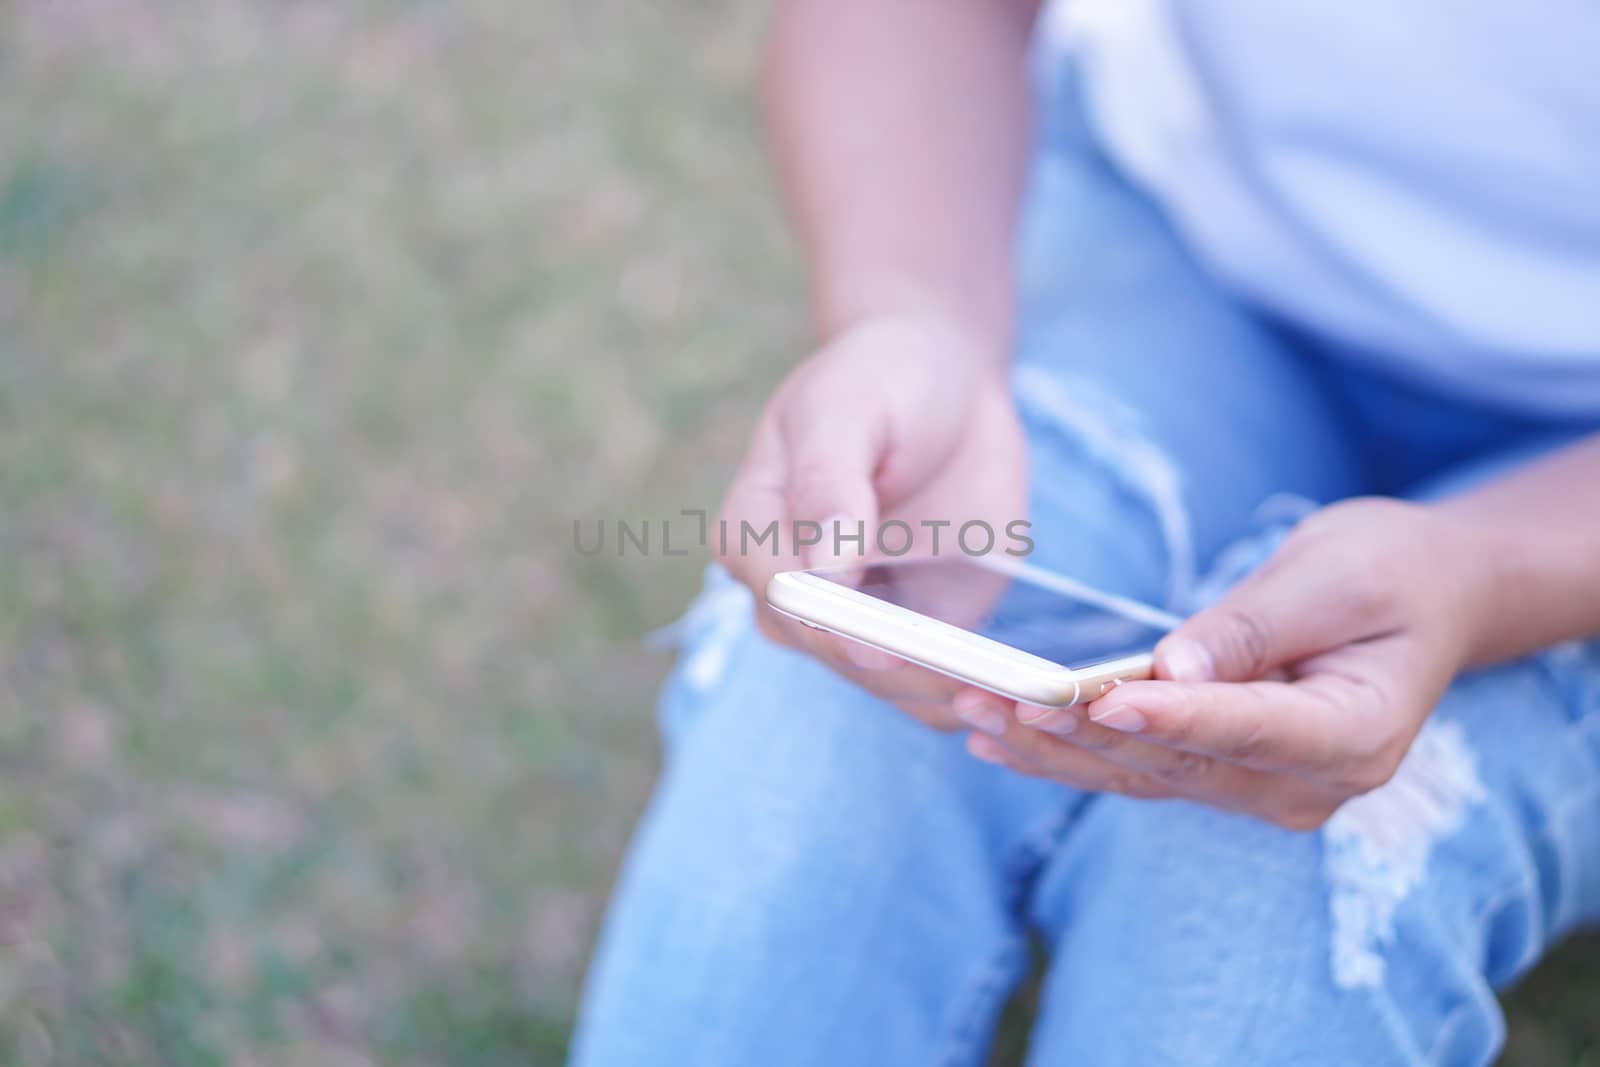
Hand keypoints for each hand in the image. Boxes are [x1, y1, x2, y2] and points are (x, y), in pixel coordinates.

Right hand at [717, 313, 1026, 729]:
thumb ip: (828, 480)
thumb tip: (824, 566)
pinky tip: (1018, 695)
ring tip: (1010, 698)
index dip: (837, 627)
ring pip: (887, 684)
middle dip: (902, 673)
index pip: (786, 597)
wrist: (944, 383)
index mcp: (753, 534)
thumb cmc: (882, 379)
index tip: (888, 650)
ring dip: (943, 694)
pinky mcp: (913, 634)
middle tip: (973, 685)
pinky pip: (933, 684)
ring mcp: (851, 621)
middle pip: (835, 653)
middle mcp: (789, 593)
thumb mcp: (847, 407)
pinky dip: (972, 695)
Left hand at [952, 498, 1489, 828]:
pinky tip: (994, 739)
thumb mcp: (1338, 576)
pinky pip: (1134, 771)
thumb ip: (1256, 627)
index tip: (1102, 699)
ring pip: (1141, 777)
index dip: (1172, 719)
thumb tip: (1175, 669)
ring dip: (1052, 749)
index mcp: (1355, 735)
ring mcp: (1260, 790)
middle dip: (1079, 733)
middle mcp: (1307, 785)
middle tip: (993, 701)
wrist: (1424, 599)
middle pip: (1177, 764)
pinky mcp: (1218, 776)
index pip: (1248, 731)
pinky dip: (1065, 754)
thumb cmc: (1388, 573)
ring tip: (970, 714)